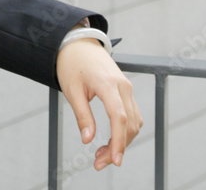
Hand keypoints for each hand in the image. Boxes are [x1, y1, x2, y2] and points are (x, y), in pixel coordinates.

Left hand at [56, 38, 142, 170]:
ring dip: (122, 141)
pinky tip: (111, 140)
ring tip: (102, 154)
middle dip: (117, 147)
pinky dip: (125, 130)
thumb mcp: (72, 90)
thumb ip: (82, 115)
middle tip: (99, 163)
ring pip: (134, 122)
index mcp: (107, 84)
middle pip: (129, 124)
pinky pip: (132, 115)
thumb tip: (88, 139)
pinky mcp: (126, 90)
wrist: (79, 44)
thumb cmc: (72, 64)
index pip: (119, 117)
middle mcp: (122, 86)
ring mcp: (127, 87)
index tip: (114, 161)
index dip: (119, 141)